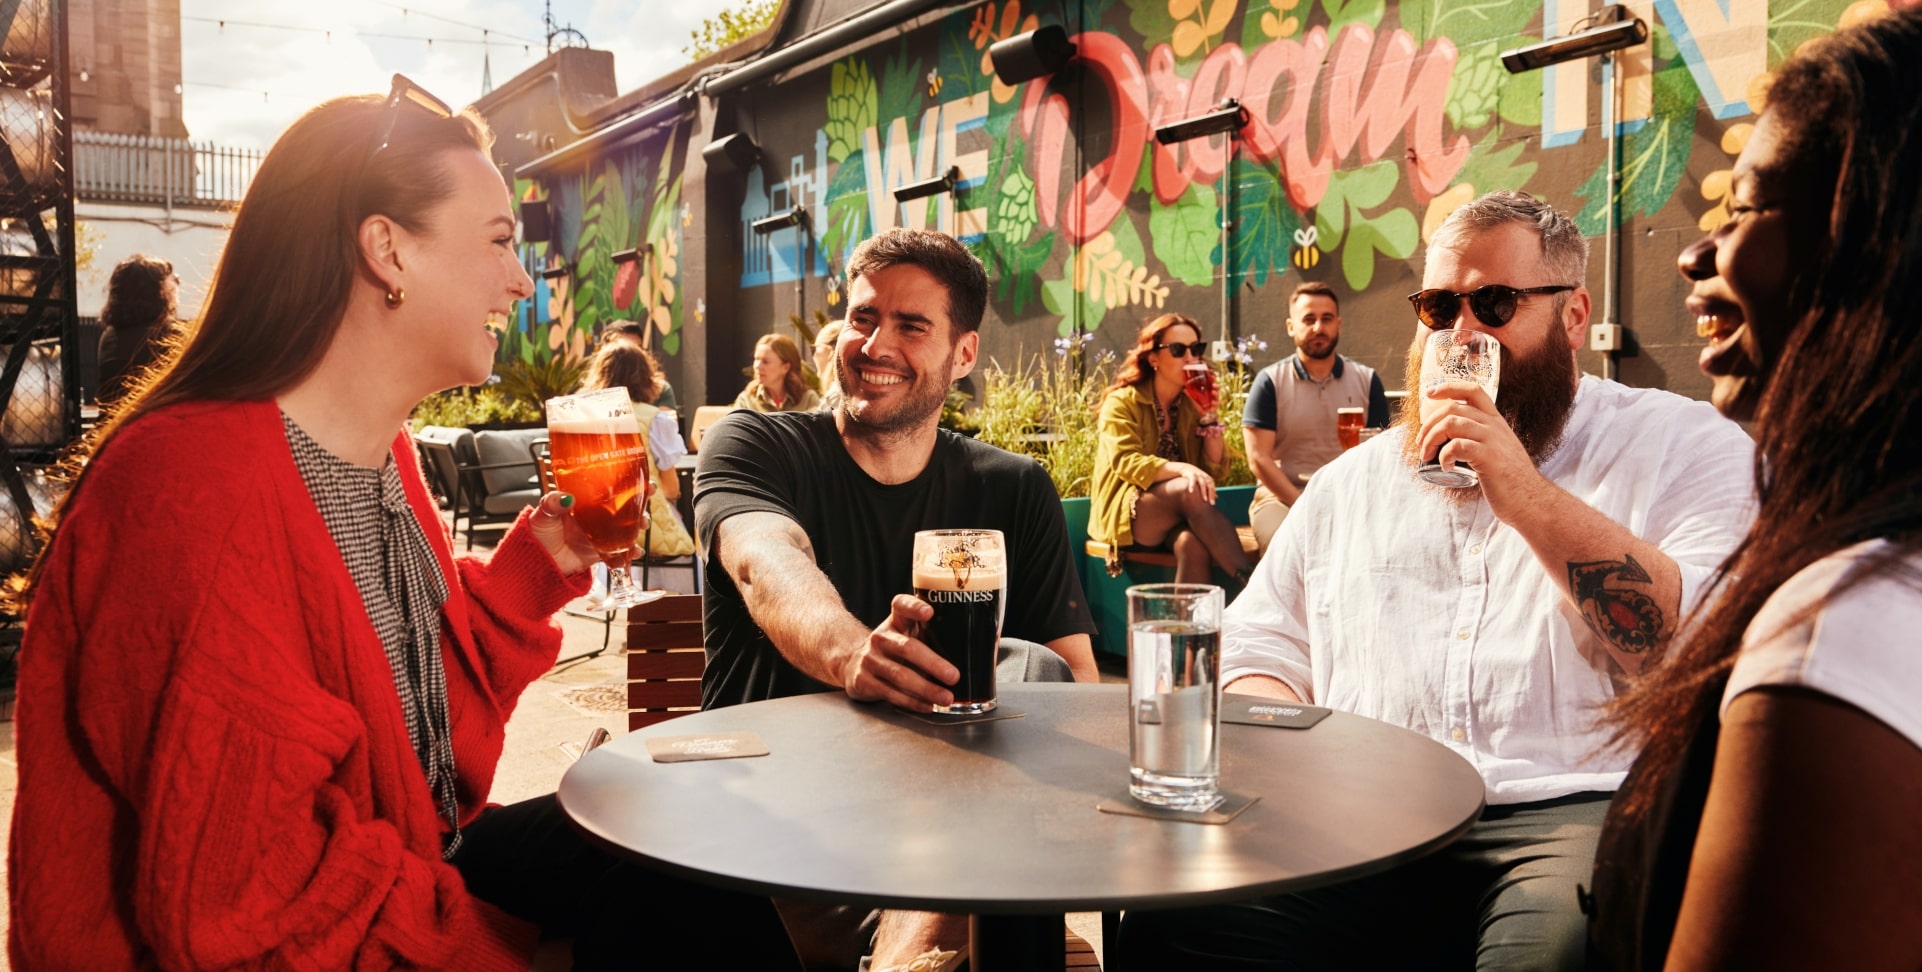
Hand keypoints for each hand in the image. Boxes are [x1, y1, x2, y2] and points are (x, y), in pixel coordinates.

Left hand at [527, 489, 647, 575]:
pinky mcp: (600, 552)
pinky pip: (620, 552)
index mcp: (584, 501)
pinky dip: (629, 554)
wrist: (535, 563)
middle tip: (648, 498)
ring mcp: (600, 534)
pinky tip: (633, 552)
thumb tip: (565, 497)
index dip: (627, 482)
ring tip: (642, 525)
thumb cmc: (536, 534)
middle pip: (624, 505)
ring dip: (639, 525)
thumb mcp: (542, 513)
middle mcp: (595, 515)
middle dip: (641, 501)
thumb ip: (552, 503)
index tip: (641, 478)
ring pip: (627, 526)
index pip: (609, 487)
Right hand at [839, 594, 959, 710]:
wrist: (853, 662)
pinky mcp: (862, 680)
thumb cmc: (894, 648)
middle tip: (954, 676)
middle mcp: (880, 637)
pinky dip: (912, 702)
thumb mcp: (908, 634)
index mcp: (896, 620)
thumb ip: (932, 635)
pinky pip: (890, 693)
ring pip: (899, 675)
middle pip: (907, 648)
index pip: (901, 605)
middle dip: (933, 663)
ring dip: (926, 689)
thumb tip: (978, 649)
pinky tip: (927, 706)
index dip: (914, 607)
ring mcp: (869, 659)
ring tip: (946, 697)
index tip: (930, 612)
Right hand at [1168, 461, 1217, 504]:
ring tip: (1204, 500)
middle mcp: (1204, 476)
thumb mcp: (1203, 482)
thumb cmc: (1195, 478)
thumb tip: (1217, 497)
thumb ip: (1209, 489)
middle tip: (1211, 503)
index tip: (1213, 504)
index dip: (1213, 495)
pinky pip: (1192, 480)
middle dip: (1211, 494)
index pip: (1212, 487)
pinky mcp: (1191, 473)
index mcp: (1208, 479)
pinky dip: (1192, 485)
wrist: (1185, 468)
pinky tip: (1191, 492)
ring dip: (1204, 492)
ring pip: (1203, 483)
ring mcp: (1198, 475)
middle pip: (1210, 485)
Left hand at [1417, 381, 1544, 514]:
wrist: (1532, 501)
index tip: (1429, 394)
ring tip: (1428, 456)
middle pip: (1453, 408)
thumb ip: (1481, 439)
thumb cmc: (1511, 480)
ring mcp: (1492, 440)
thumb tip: (1452, 441)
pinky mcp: (1489, 457)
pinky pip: (1457, 446)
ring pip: (1451, 423)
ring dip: (1431, 439)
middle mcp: (1494, 426)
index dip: (1448, 387)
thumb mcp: (1498, 450)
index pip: (1473, 390)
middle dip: (1429, 424)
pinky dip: (1444, 456)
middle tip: (1422, 444)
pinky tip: (1446, 467)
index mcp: (1496, 421)